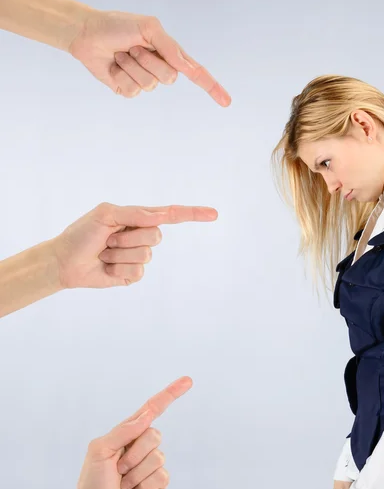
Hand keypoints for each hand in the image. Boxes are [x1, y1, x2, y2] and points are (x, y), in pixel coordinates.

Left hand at [51, 202, 216, 288]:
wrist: (65, 261)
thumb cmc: (81, 234)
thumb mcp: (106, 214)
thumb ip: (135, 213)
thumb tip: (162, 216)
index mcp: (139, 218)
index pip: (172, 215)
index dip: (193, 214)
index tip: (214, 214)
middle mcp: (142, 236)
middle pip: (156, 236)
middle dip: (129, 237)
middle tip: (108, 238)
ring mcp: (139, 257)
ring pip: (145, 256)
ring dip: (120, 253)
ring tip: (104, 252)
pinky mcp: (132, 275)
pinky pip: (138, 272)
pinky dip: (118, 269)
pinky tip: (106, 266)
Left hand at [68, 10, 230, 104]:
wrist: (87, 34)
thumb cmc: (118, 25)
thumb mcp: (148, 27)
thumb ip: (169, 47)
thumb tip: (185, 67)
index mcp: (170, 54)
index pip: (197, 72)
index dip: (212, 88)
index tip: (226, 102)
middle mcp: (161, 69)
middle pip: (170, 78)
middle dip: (150, 60)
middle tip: (133, 47)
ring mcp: (145, 81)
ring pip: (149, 85)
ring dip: (132, 65)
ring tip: (122, 54)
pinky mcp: (129, 90)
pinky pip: (132, 91)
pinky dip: (121, 75)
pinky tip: (115, 65)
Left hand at [71, 376, 192, 488]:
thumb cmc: (93, 481)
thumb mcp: (99, 450)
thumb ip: (123, 431)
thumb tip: (148, 415)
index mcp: (129, 431)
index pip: (153, 408)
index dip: (170, 394)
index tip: (187, 381)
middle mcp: (143, 444)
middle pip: (155, 435)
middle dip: (134, 455)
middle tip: (118, 469)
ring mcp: (153, 462)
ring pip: (158, 457)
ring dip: (136, 474)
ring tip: (123, 482)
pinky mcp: (160, 480)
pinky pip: (161, 475)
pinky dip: (144, 486)